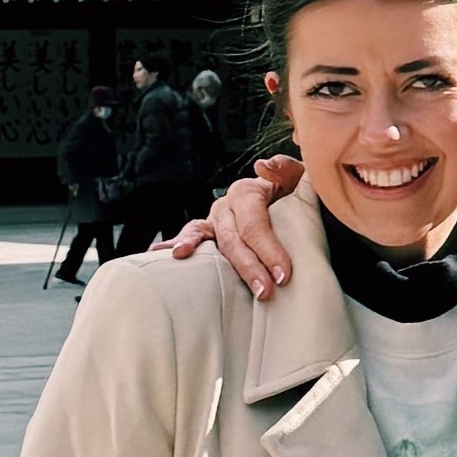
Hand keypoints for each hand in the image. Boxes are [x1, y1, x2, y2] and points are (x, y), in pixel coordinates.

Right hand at [167, 157, 301, 298]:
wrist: (284, 203)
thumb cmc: (292, 197)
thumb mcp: (297, 179)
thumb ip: (286, 169)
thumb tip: (263, 166)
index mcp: (247, 192)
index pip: (254, 222)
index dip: (268, 249)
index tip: (283, 275)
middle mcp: (226, 206)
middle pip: (231, 237)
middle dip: (247, 266)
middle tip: (265, 291)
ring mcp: (212, 221)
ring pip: (202, 235)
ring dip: (194, 248)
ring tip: (181, 255)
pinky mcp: (206, 235)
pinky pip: (190, 238)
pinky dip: (173, 242)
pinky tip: (160, 252)